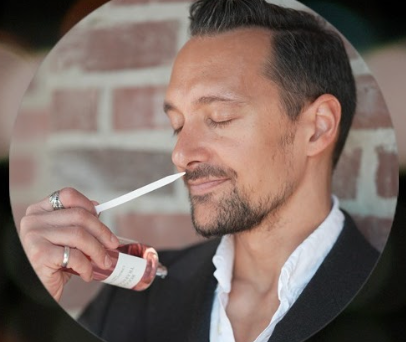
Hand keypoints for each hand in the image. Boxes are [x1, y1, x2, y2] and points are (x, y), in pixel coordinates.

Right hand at [18, 187, 119, 301]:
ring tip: (104, 262)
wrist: (35, 291)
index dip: (88, 204)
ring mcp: (34, 236)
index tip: (101, 216)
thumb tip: (97, 206)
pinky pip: (75, 256)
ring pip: (80, 235)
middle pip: (79, 215)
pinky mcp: (39, 255)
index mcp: (39, 211)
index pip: (68, 196)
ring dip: (98, 251)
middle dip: (102, 231)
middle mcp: (33, 220)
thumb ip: (76, 223)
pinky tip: (87, 274)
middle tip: (113, 244)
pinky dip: (87, 267)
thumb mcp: (64, 240)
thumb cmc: (51, 264)